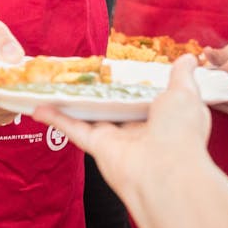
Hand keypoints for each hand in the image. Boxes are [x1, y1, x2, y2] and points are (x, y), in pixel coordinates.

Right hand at [30, 56, 208, 207]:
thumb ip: (182, 76)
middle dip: (99, 94)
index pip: (146, 100)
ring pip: (89, 117)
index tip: (122, 72)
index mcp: (161, 119)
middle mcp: (138, 130)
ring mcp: (116, 139)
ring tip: (53, 87)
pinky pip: (74, 129)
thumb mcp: (186, 94)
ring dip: (71, 104)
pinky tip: (38, 107)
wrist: (166, 169)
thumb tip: (189, 58)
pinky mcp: (98, 147)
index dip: (135, 87)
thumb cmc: (180, 132)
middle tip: (81, 75)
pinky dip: (56, 118)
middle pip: (113, 108)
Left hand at [204, 41, 227, 115]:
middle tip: (198, 79)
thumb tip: (206, 53)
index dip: (200, 72)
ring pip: (214, 101)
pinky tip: (216, 93)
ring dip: (208, 93)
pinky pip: (221, 107)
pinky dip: (216, 100)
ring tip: (206, 85)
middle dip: (202, 84)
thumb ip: (221, 53)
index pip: (210, 74)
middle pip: (210, 90)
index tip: (195, 70)